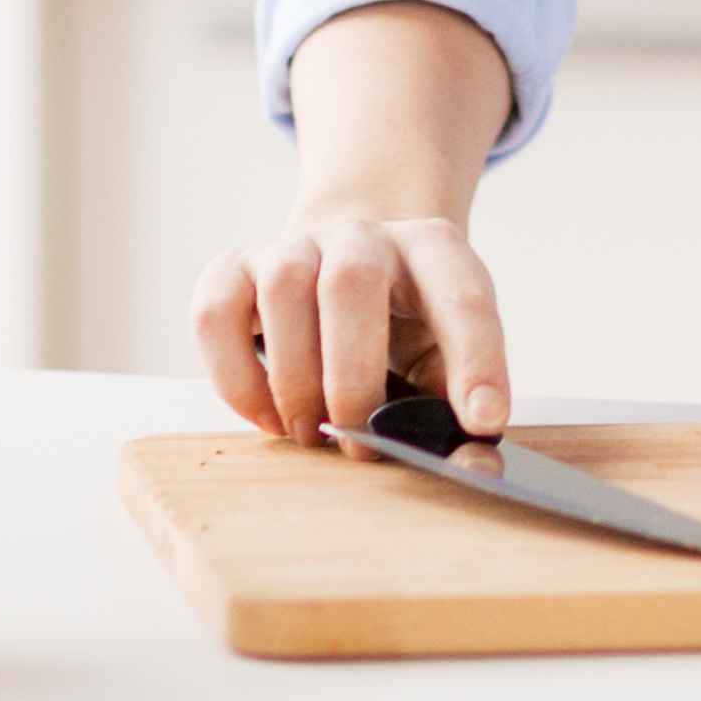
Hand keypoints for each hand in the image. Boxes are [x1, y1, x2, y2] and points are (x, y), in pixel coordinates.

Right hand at [197, 190, 511, 445]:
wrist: (345, 266)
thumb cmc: (399, 326)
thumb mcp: (442, 357)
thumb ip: (458, 408)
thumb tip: (472, 465)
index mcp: (431, 249)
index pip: (463, 294)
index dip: (477, 358)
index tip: (484, 421)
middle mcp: (362, 234)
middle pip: (351, 283)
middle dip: (353, 379)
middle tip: (358, 442)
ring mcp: (294, 245)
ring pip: (284, 289)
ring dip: (294, 378)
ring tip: (311, 433)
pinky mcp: (234, 269)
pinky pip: (216, 314)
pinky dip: (237, 377)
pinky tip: (268, 416)